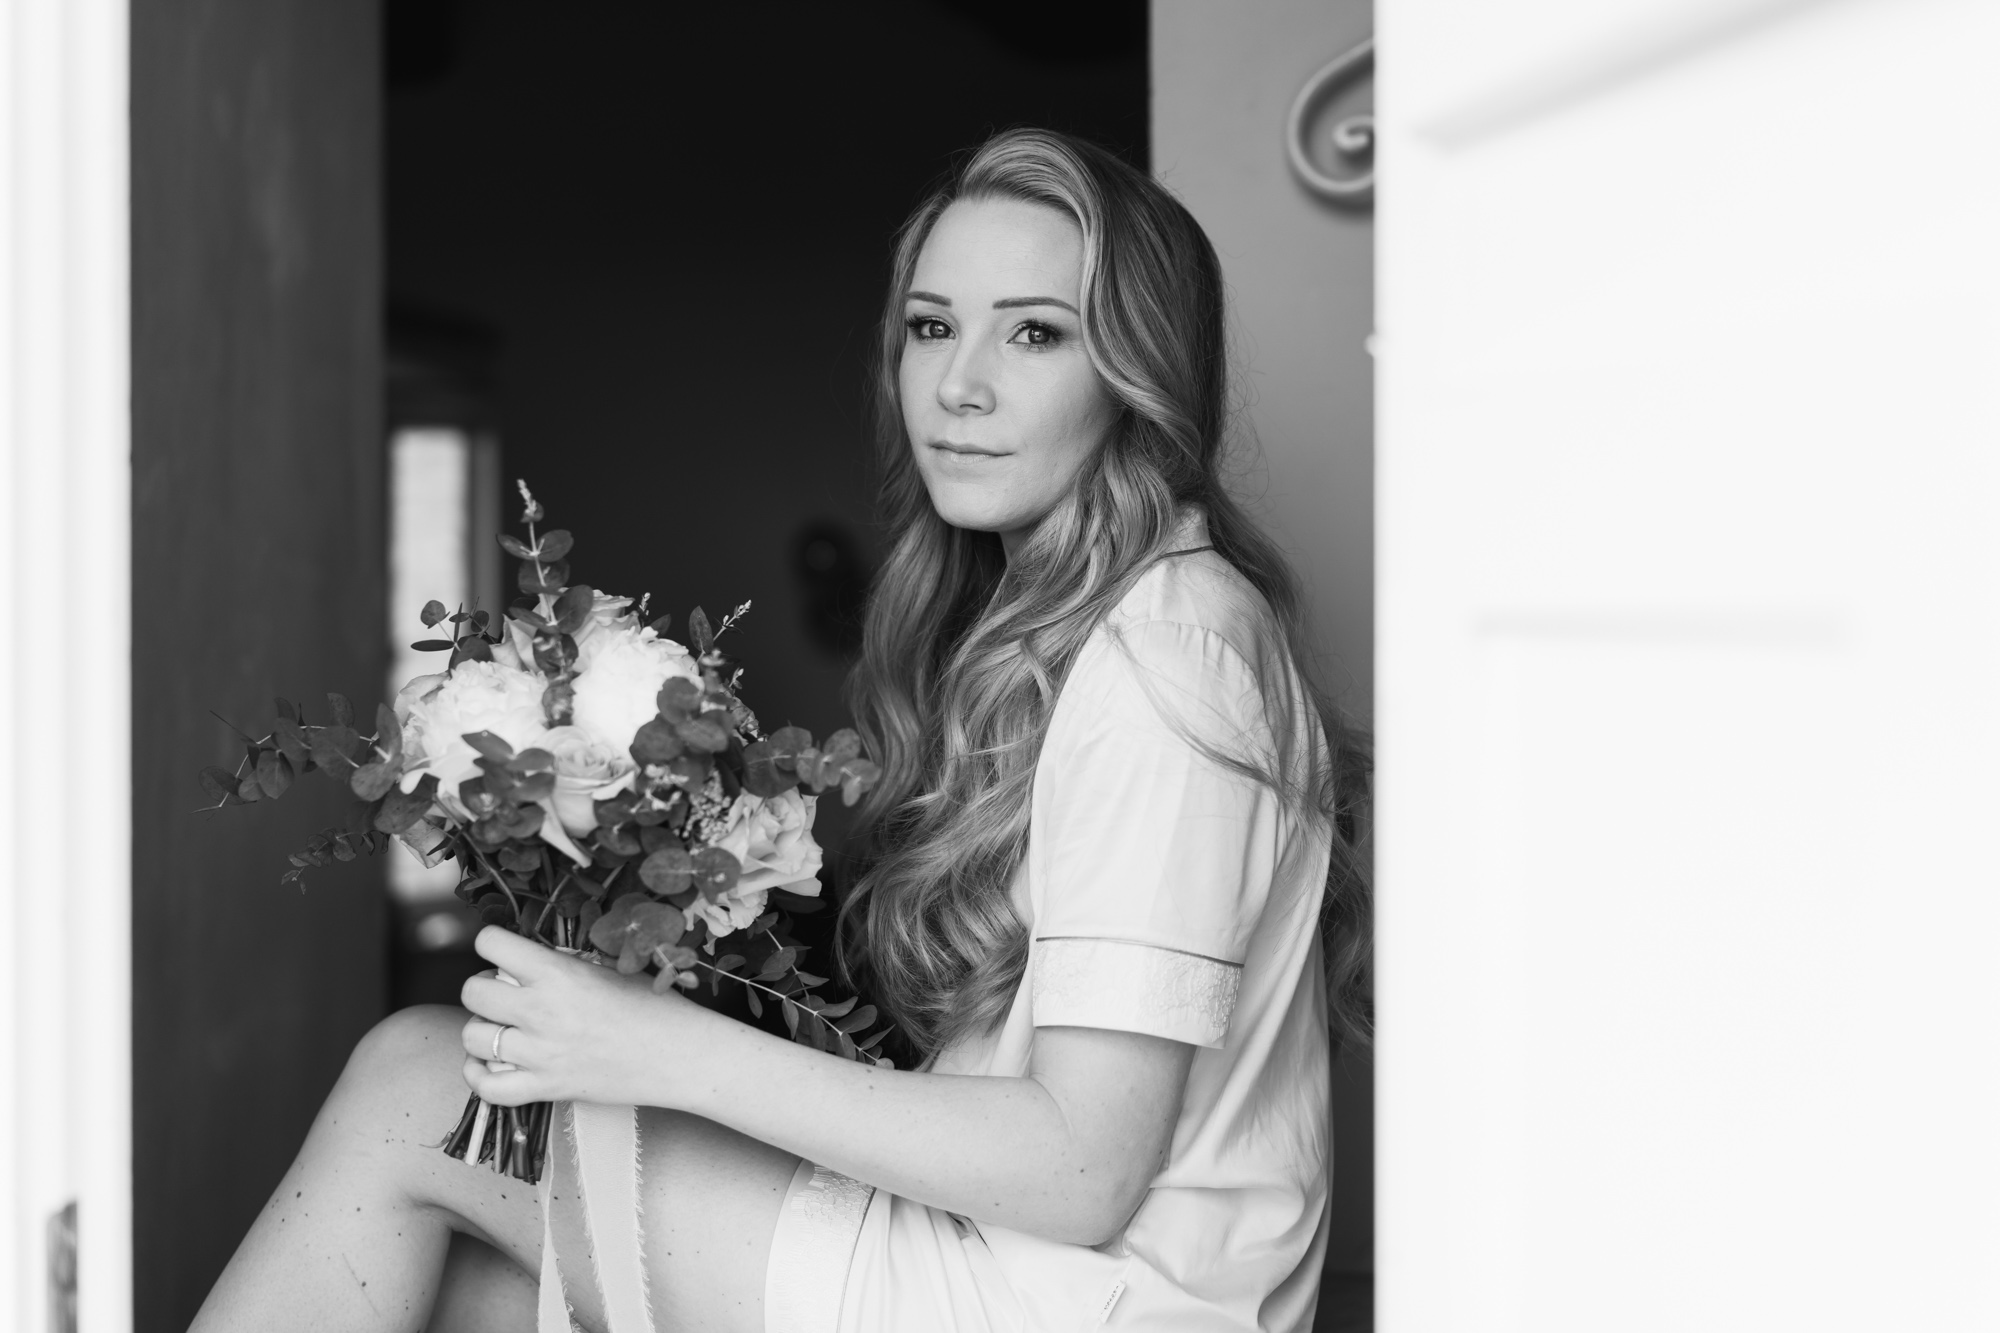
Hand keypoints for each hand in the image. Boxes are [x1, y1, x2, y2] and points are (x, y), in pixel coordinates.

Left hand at [456, 926, 710, 1107]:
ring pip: (473, 1038)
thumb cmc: (655, 1007)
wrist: (681, 1054)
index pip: (491, 944)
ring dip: (482, 1030)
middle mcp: (542, 1011)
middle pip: (473, 992)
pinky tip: (491, 1063)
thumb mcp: (609, 968)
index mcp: (559, 973)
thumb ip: (563, 964)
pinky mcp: (546, 1088)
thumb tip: (525, 963)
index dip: (492, 944)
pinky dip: (479, 1075)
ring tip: (503, 1028)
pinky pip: (487, 1087)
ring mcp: (540, 1054)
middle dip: (484, 987)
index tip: (504, 952)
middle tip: (506, 992)